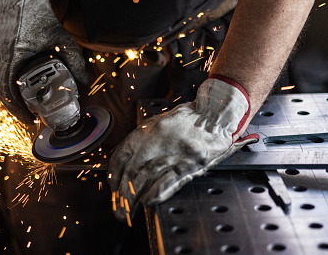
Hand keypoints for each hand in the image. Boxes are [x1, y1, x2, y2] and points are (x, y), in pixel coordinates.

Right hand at [0, 0, 87, 123]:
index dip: (19, 111)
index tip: (30, 120)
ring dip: (13, 89)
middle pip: (3, 91)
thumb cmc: (37, 13)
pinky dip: (8, 74)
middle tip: (32, 113)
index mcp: (11, 56)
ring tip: (28, 94)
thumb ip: (75, 61)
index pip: (9, 95)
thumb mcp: (60, 37)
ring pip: (0, 79)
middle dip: (18, 105)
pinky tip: (20, 73)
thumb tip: (85, 83)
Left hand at [108, 76, 258, 221]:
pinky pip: (167, 182)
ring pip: (145, 179)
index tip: (113, 189)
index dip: (114, 176)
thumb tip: (126, 167)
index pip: (121, 157)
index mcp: (145, 131)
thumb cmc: (186, 121)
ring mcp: (172, 153)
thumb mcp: (157, 125)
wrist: (213, 116)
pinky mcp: (189, 164)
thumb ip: (142, 143)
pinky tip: (147, 203)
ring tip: (128, 212)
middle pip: (131, 172)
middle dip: (122, 194)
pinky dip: (155, 194)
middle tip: (118, 209)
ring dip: (134, 198)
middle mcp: (156, 142)